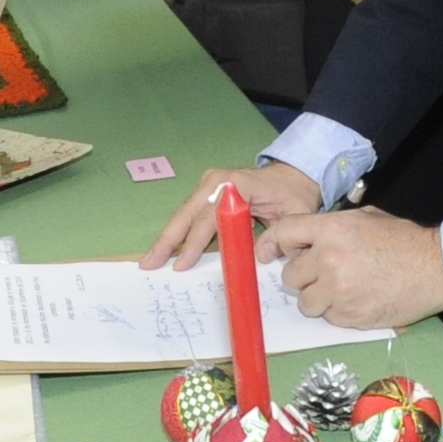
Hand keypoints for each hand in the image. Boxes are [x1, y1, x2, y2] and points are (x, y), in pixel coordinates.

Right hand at [144, 165, 321, 269]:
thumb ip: (278, 237)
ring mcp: (209, 184)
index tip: (182, 265)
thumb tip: (257, 259)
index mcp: (238, 184)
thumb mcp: (293, 216)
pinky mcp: (206, 191)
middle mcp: (218, 181)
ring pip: (184, 215)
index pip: (212, 216)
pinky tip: (166, 251)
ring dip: (168, 239)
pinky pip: (190, 215)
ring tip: (150, 261)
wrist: (291, 176)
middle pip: (188, 214)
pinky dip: (178, 233)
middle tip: (149, 264)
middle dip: (168, 241)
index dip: (196, 242)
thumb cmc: (292, 196)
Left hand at [272, 207, 442, 327]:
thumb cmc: (403, 241)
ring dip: (318, 298)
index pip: (283, 233)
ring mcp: (338, 292)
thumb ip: (330, 228)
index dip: (271, 244)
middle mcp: (328, 260)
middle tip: (325, 272)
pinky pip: (328, 318)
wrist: (435, 268)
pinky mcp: (350, 317)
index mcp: (331, 230)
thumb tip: (303, 241)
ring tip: (342, 289)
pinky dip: (338, 312)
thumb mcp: (364, 218)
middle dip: (304, 276)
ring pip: (305, 303)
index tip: (266, 254)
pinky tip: (358, 298)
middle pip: (290, 276)